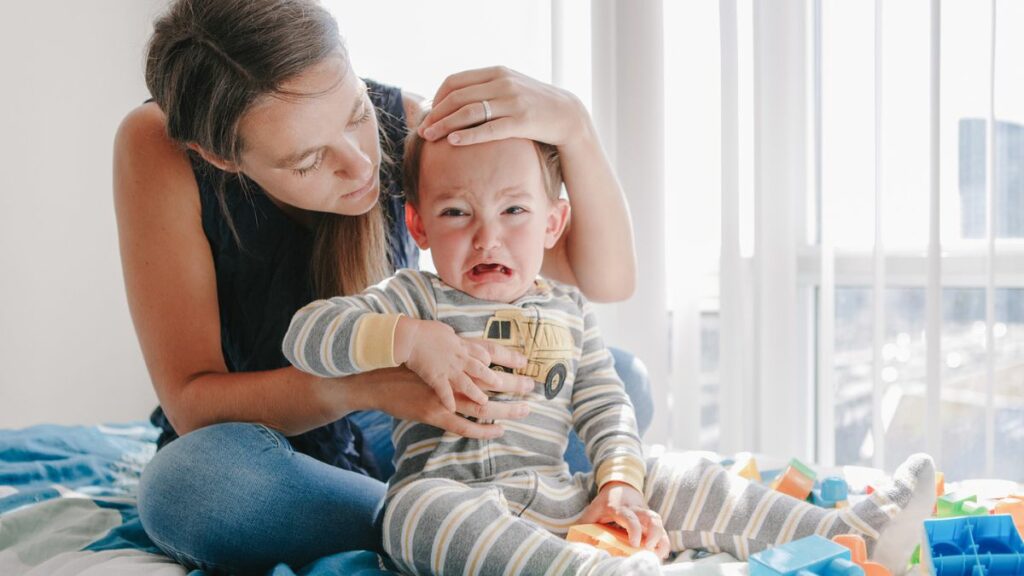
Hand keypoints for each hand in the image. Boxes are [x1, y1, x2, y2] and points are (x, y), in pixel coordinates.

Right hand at [369, 366, 530, 438]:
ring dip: (506, 408)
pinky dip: (484, 429)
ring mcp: (445, 397)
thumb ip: (446, 355)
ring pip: (484, 405)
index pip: (486, 355)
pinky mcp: (436, 413)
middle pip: (491, 380)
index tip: (524, 361)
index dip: (507, 358)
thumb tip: (463, 352)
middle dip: (514, 384)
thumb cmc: (400, 365)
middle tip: (533, 387)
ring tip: (525, 410)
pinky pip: (465, 425)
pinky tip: (498, 430)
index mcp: (449, 359)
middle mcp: (451, 377)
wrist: (375, 379)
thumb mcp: (427, 354)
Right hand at [398, 318, 496, 411]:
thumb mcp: (443, 330)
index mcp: (461, 345)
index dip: (489, 360)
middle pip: (480, 370)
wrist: (408, 336)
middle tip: (503, 385)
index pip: (482, 353)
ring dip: (477, 394)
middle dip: (493, 378)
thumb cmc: (423, 331)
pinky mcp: (435, 378)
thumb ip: (451, 338)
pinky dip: (449, 401)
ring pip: (467, 384)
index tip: (493, 366)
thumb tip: (453, 337)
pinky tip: (453, 409)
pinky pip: (445, 392)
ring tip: (484, 402)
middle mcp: (458, 358)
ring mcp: (448, 369)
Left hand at [417, 66, 587, 147]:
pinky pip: (488, 129)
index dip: (437, 98)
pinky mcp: (521, 121)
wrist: (567, 114)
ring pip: (468, 112)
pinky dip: (468, 135)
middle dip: (435, 114)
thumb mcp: (510, 88)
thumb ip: (486, 89)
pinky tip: (453, 141)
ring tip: (430, 137)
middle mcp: (502, 83)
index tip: (429, 114)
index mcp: (496, 72)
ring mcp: (512, 101)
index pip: (455, 81)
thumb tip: (455, 100)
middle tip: (423, 129)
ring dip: (445, 125)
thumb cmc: (534, 104)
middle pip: (457, 97)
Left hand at [578, 482, 669, 558]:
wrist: (620, 485)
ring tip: (659, 555)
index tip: (634, 544)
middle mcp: (636, 510)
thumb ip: (583, 523)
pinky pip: (662, 529)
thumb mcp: (593, 510)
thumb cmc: (604, 502)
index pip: (630, 517)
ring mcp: (645, 513)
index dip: (634, 529)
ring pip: (659, 522)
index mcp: (621, 508)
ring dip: (662, 539)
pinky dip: (663, 541)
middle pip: (651, 517)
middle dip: (654, 534)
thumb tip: (572, 540)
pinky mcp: (651, 519)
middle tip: (649, 549)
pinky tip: (661, 554)